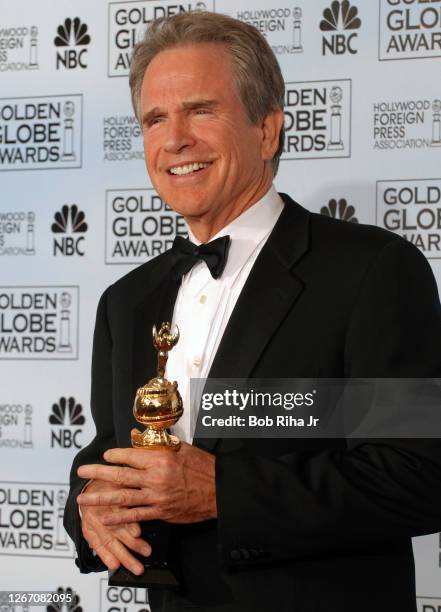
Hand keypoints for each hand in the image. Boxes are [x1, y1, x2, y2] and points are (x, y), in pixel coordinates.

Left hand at [77, 441, 216, 526]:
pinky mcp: (161, 513)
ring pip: (122, 498)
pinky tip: (105, 518)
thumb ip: (157, 444)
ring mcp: (157, 497)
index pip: (130, 455)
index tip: (105, 455)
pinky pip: (136, 516)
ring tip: (84, 498)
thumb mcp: (181, 448)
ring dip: (101, 498)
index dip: (114, 455)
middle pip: (120, 475)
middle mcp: (155, 478)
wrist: (219, 491)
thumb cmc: (202, 467)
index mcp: (160, 459)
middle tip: (81, 471)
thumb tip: (136, 435)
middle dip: (98, 473)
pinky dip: (119, 518)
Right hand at [77, 478, 150, 574]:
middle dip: (133, 544)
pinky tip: (114, 565)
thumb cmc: (108, 486)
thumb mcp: (119, 482)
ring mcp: (95, 524)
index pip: (120, 511)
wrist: (86, 490)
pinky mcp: (89, 532)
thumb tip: (145, 496)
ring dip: (124, 556)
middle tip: (147, 551)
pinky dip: (106, 556)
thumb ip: (130, 491)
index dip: (129, 523)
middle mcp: (102, 513)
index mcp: (111, 497)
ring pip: (110, 542)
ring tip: (135, 566)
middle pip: (118, 530)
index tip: (137, 532)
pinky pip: (98, 546)